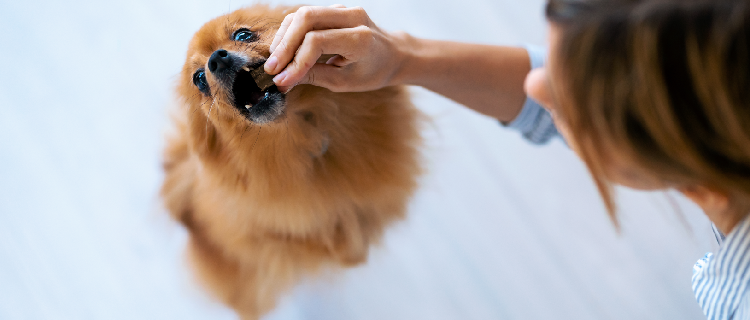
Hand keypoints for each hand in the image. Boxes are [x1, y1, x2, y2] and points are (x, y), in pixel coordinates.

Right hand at [263, 5, 406, 91]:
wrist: (393, 55)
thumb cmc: (372, 72)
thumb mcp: (345, 82)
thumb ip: (315, 77)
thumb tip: (283, 80)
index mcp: (359, 38)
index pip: (317, 42)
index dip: (295, 62)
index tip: (282, 80)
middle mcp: (352, 17)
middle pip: (306, 19)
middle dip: (284, 45)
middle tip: (272, 68)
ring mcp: (343, 10)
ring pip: (302, 14)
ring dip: (284, 37)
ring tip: (276, 62)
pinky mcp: (334, 10)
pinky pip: (306, 16)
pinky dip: (291, 32)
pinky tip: (284, 51)